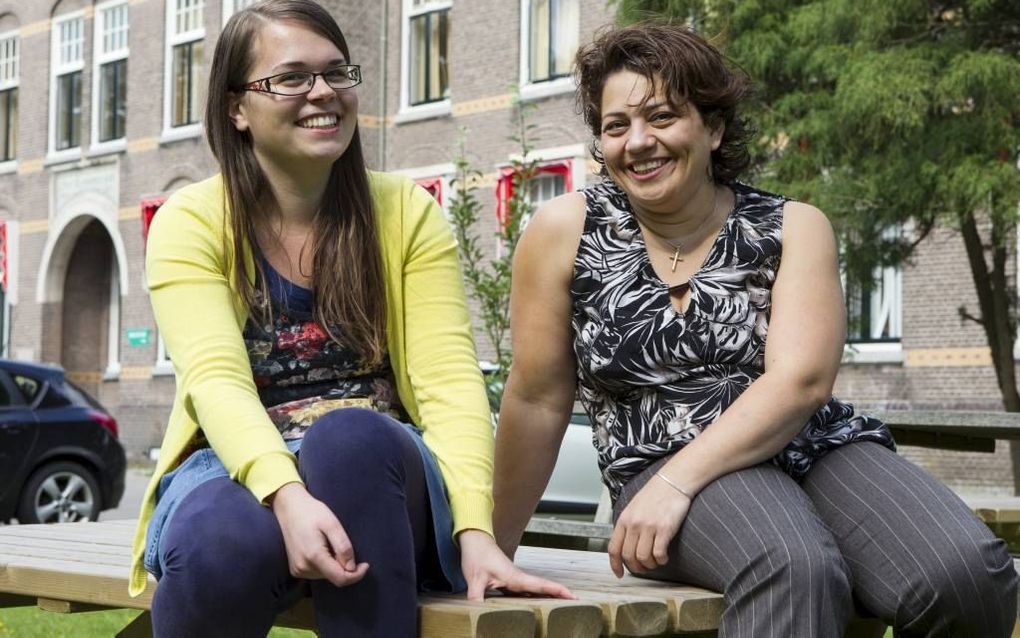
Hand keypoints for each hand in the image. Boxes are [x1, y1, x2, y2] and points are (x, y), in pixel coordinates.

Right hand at [270, 482, 368, 586]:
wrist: (290, 508)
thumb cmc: (312, 512)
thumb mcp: (332, 524)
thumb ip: (343, 547)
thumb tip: (351, 568)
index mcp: (314, 556)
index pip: (340, 579)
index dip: (356, 575)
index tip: (366, 564)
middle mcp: (304, 568)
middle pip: (334, 577)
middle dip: (344, 565)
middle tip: (341, 544)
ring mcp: (298, 570)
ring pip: (326, 576)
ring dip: (334, 564)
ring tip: (329, 543)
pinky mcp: (295, 569)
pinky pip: (317, 572)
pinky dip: (325, 564)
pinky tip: (322, 548)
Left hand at [458, 529, 574, 600]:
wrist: (474, 540)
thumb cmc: (477, 555)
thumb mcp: (474, 579)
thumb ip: (476, 597)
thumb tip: (476, 613)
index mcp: (515, 577)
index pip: (541, 585)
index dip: (558, 591)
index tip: (574, 597)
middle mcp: (518, 578)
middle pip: (544, 588)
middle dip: (559, 595)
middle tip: (576, 605)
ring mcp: (514, 579)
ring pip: (536, 589)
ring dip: (549, 595)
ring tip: (561, 607)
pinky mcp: (508, 581)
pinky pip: (526, 591)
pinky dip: (535, 596)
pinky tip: (536, 603)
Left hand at [608, 475, 690, 577]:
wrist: (672, 481)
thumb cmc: (655, 494)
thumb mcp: (634, 507)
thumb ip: (628, 525)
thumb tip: (625, 545)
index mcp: (624, 519)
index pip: (613, 548)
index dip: (615, 564)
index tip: (619, 574)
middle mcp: (634, 524)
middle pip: (628, 556)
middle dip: (636, 568)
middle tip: (644, 569)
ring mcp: (649, 526)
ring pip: (643, 557)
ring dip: (650, 565)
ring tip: (655, 562)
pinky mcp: (664, 529)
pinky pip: (658, 554)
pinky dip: (661, 560)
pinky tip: (664, 557)